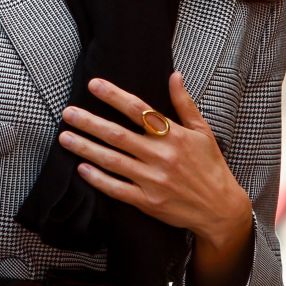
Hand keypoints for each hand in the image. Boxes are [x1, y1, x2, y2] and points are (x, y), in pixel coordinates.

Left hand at [58, 73, 251, 247]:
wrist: (221, 210)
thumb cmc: (211, 166)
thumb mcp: (202, 131)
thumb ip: (184, 103)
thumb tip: (174, 75)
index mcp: (173, 136)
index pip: (138, 110)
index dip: (114, 96)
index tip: (94, 85)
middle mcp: (160, 156)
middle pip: (118, 135)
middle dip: (89, 122)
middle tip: (68, 113)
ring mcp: (152, 181)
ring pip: (112, 161)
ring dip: (86, 148)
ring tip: (64, 137)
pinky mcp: (148, 202)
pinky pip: (117, 189)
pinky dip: (98, 179)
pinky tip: (82, 168)